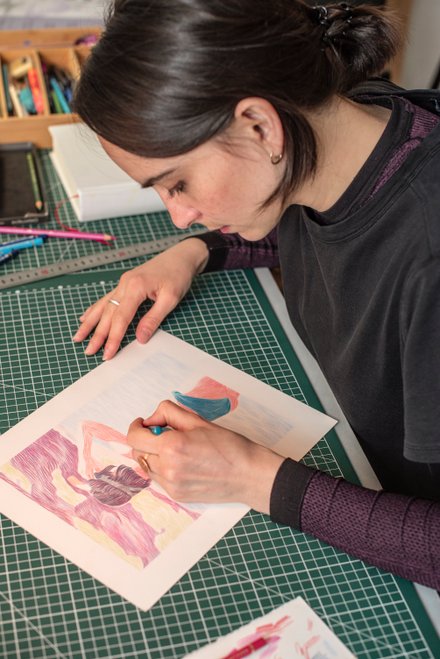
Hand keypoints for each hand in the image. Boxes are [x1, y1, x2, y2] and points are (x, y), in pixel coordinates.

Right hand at [72, 238, 208, 359]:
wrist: (181, 255)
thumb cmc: (178, 274)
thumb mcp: (171, 298)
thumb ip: (153, 318)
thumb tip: (140, 338)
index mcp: (135, 287)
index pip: (120, 318)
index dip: (113, 337)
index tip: (107, 354)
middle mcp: (125, 284)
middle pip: (108, 313)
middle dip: (97, 334)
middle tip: (89, 351)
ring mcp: (123, 282)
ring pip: (103, 305)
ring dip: (90, 323)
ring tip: (78, 337)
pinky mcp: (125, 283)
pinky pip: (106, 298)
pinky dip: (95, 309)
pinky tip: (85, 317)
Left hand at [127, 401, 284, 512]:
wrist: (248, 474)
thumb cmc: (228, 445)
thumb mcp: (197, 420)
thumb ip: (169, 413)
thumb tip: (151, 419)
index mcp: (171, 446)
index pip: (134, 438)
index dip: (136, 427)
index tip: (143, 423)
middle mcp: (168, 468)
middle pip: (137, 452)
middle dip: (145, 440)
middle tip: (163, 434)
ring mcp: (171, 485)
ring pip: (146, 467)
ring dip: (153, 456)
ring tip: (176, 449)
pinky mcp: (177, 495)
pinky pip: (159, 479)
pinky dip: (163, 469)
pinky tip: (182, 463)